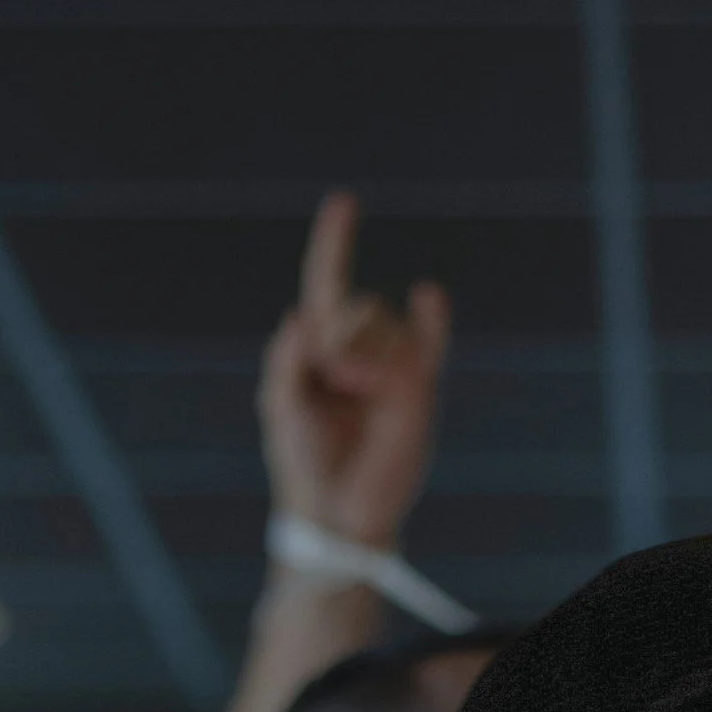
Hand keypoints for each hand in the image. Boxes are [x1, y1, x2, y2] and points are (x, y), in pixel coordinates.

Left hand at [257, 189, 449, 547]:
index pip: (330, 282)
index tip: (344, 202)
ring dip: (364, 347)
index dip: (335, 243)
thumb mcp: (280, 404)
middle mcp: (360, 347)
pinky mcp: (418, 388)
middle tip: (334, 374)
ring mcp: (392, 365)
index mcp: (320, 344)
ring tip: (358, 387)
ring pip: (385, 321)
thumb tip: (304, 316)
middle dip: (341, 331)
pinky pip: (428, 342)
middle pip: (359, 303)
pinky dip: (431, 319)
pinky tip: (427, 296)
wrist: (337, 508)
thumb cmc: (301, 458)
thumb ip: (287, 358)